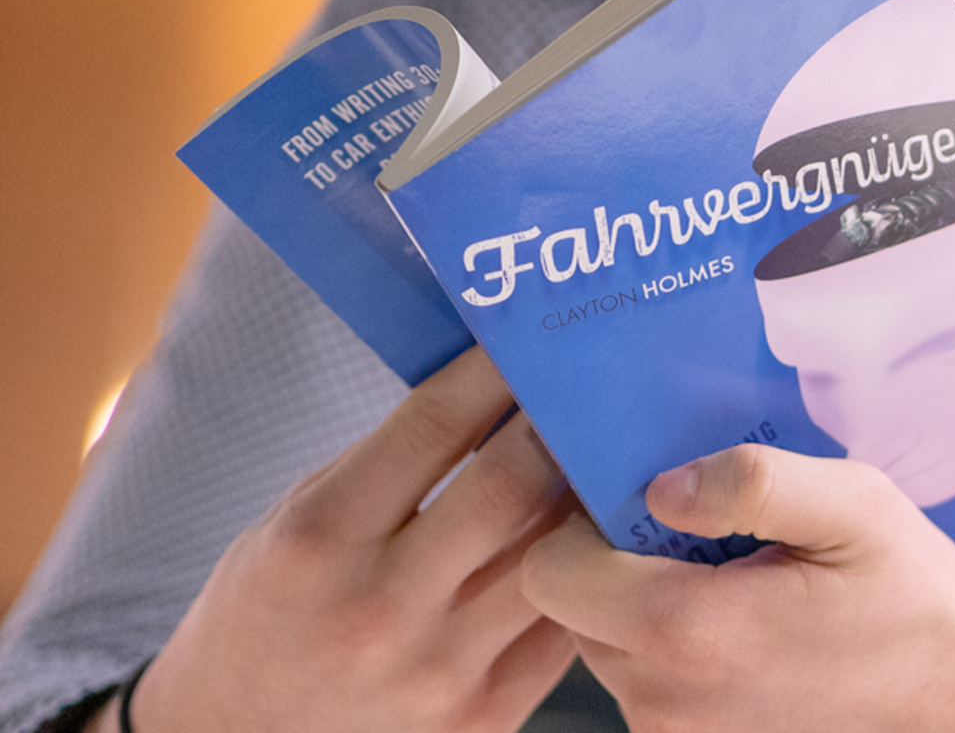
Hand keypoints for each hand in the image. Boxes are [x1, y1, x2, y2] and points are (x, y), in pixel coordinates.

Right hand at [105, 347, 574, 732]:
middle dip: (559, 422)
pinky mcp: (483, 718)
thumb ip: (386, 465)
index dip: (496, 370)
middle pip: (512, 487)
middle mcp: (380, 607)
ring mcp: (438, 671)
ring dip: (584, 498)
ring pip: (552, 557)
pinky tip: (592, 541)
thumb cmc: (269, 613)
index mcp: (318, 538)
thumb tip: (489, 397)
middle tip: (586, 386)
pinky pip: (562, 629)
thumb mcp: (296, 520)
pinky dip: (581, 575)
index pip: (434, 426)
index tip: (531, 337)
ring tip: (606, 456)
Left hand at [522, 444, 954, 732]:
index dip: (577, 516)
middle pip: (567, 602)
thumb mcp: (851, 504)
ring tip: (718, 565)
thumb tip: (659, 488)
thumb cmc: (907, 592)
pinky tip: (729, 605)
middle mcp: (664, 696)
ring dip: (635, 592)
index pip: (550, 569)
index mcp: (690, 633)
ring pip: (597, 636)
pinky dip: (662, 632)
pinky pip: (636, 670)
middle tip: (686, 519)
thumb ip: (751, 482)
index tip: (635, 489)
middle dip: (607, 551)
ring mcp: (674, 729)